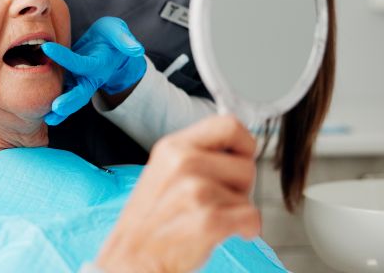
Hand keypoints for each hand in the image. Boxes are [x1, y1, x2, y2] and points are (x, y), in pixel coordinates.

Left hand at [40, 17, 146, 124]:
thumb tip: (136, 50)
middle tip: (56, 108)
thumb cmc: (112, 38)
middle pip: (81, 93)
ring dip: (61, 111)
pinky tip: (41, 113)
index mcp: (98, 65)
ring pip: (71, 99)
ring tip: (47, 119)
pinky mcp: (71, 83)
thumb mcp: (118, 32)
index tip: (47, 47)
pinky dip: (54, 105)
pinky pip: (63, 95)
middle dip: (70, 101)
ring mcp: (79, 83)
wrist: (108, 49)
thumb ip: (125, 40)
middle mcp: (89, 78)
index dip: (65, 57)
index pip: (80, 63)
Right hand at [96, 116, 259, 272]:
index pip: (229, 124)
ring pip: (248, 194)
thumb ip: (196, 154)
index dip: (244, 144)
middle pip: (246, 163)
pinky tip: (224, 232)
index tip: (238, 161)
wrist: (131, 259)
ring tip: (209, 217)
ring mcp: (196, 191)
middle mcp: (183, 163)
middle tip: (215, 200)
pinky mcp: (209, 220)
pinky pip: (251, 217)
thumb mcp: (163, 172)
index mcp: (172, 147)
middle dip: (240, 186)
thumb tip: (239, 147)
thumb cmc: (149, 221)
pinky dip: (246, 229)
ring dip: (237, 210)